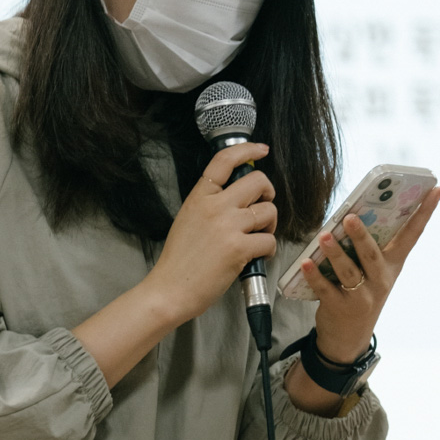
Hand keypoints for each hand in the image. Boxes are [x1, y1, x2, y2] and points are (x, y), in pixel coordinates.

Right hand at [143, 142, 278, 327]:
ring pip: (269, 211)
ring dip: (270, 224)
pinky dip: (268, 249)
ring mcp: (228, 226)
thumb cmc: (179, 261)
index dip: (248, 150)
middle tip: (262, 209)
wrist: (170, 290)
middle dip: (268, 193)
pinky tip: (257, 255)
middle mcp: (215, 206)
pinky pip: (269, 240)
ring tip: (257, 237)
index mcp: (200, 197)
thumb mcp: (188, 219)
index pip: (225, 161)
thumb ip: (210, 203)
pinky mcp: (239, 248)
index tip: (261, 150)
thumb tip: (239, 197)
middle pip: (258, 181)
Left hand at [300, 186, 439, 361]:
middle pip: (372, 255)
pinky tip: (306, 263)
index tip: (437, 189)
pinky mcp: (339, 307)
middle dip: (361, 235)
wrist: (349, 337)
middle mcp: (381, 280)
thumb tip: (357, 210)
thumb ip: (369, 246)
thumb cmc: (361, 292)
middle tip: (350, 217)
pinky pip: (326, 288)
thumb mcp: (374, 272)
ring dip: (336, 253)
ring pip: (349, 271)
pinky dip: (315, 275)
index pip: (413, 235)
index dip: (425, 212)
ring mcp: (361, 296)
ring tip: (324, 236)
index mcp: (392, 265)